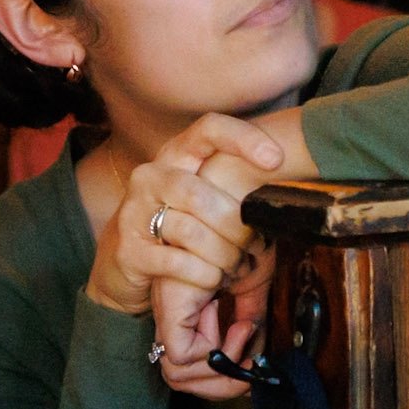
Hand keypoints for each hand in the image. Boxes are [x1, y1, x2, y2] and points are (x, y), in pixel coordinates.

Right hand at [85, 114, 282, 318]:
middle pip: (200, 192)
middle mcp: (151, 176)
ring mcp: (134, 212)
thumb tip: (287, 180)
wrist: (121, 263)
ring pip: (190, 230)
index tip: (276, 160)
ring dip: (223, 254)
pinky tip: (214, 280)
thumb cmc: (176, 226)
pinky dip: (204, 274)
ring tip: (236, 268)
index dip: (243, 139)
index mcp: (175, 155)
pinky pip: (177, 262)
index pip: (208, 128)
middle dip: (235, 225)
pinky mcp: (129, 250)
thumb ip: (232, 183)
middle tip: (256, 246)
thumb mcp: (201, 196)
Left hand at [153, 234, 276, 400]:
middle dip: (220, 384)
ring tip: (243, 330)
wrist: (239, 209)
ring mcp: (169, 313)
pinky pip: (182, 355)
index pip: (183, 368)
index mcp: (186, 311)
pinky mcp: (173, 307)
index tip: (245, 337)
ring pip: (176, 375)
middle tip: (247, 356)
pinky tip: (236, 322)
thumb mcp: (252, 287)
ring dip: (220, 367)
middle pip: (177, 380)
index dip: (218, 372)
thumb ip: (250, 320)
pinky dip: (215, 351)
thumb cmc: (246, 239)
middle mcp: (173, 316)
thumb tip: (254, 361)